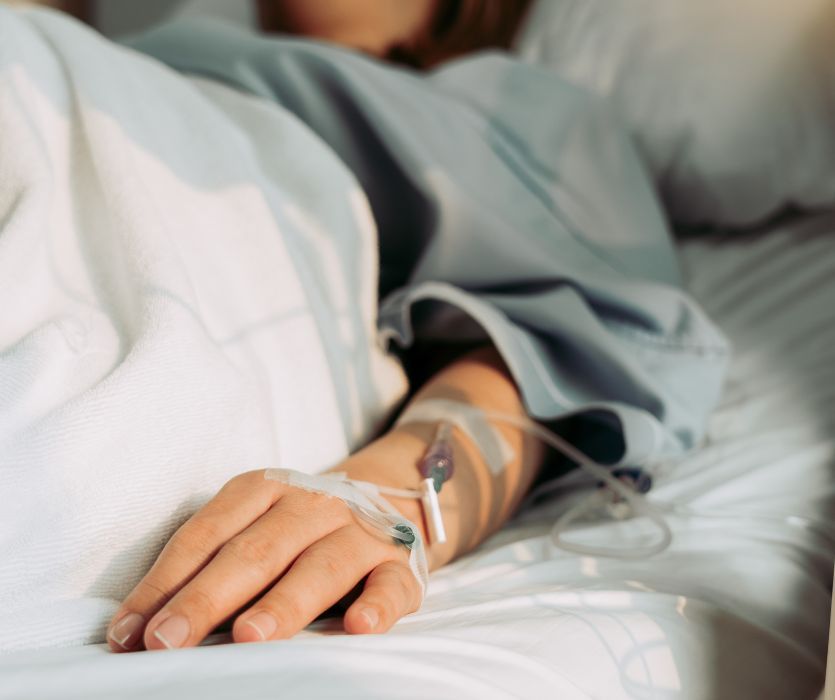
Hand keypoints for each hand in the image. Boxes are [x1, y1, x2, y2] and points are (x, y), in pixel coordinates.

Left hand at [106, 470, 422, 651]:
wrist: (388, 496)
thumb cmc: (299, 528)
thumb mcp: (255, 525)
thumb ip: (208, 566)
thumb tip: (140, 628)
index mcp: (266, 490)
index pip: (207, 533)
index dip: (166, 581)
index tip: (129, 632)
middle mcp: (312, 505)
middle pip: (256, 551)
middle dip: (207, 598)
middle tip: (168, 641)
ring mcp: (359, 532)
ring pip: (321, 568)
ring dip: (284, 603)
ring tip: (250, 637)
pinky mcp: (399, 564)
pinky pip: (391, 584)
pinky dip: (378, 604)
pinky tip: (359, 626)